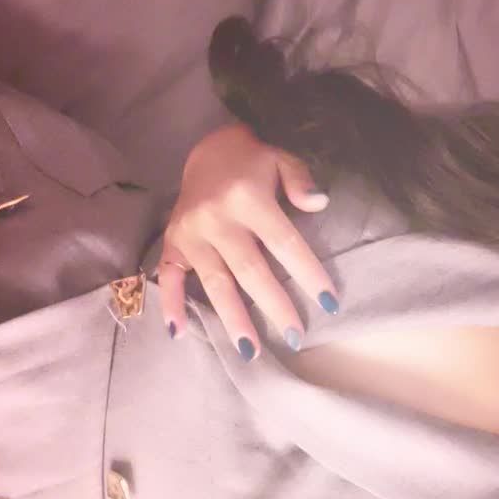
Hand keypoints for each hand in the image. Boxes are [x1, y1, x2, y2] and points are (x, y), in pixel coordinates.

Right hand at [156, 124, 337, 358]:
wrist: (205, 148)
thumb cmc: (252, 163)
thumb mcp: (281, 159)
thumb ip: (300, 180)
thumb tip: (319, 203)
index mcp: (247, 198)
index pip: (284, 242)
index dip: (307, 274)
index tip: (329, 303)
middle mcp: (216, 218)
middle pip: (249, 270)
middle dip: (274, 306)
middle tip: (295, 338)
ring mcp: (190, 233)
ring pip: (214, 282)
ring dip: (232, 318)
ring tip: (250, 350)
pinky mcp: (172, 243)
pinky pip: (169, 277)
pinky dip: (170, 304)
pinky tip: (179, 332)